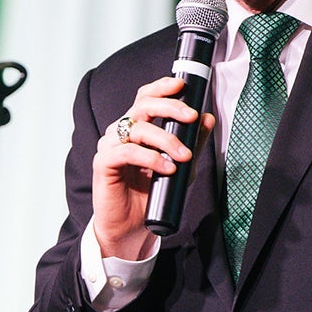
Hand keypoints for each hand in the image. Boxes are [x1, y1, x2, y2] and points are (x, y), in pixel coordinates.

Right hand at [92, 77, 214, 259]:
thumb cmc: (151, 194)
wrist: (132, 226)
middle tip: (191, 118)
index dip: (161, 87)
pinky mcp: (103, 163)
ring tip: (183, 156)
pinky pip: (126, 152)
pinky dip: (149, 157)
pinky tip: (166, 167)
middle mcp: (121, 132)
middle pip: (143, 106)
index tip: (182, 85)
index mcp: (137, 127)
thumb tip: (208, 119)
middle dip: (170, 108)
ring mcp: (110, 146)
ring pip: (138, 129)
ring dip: (165, 139)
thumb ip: (193, 142)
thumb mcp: (181, 166)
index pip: (146, 97)